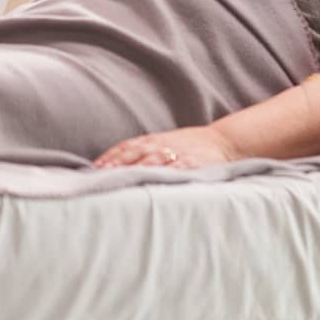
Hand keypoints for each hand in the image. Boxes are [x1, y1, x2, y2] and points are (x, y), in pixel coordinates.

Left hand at [94, 124, 237, 170]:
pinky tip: (161, 178)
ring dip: (139, 168)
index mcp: (154, 141)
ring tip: (125, 177)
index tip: (96, 166)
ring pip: (155, 160)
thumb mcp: (165, 143)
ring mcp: (179, 154)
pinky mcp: (194, 163)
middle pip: (136, 153)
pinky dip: (170, 172)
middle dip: (119, 163)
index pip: (127, 146)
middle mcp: (163, 146)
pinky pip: (180, 167)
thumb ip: (144, 151)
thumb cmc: (190, 145)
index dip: (112, 155)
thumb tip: (117, 164)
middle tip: (103, 173)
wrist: (223, 142)